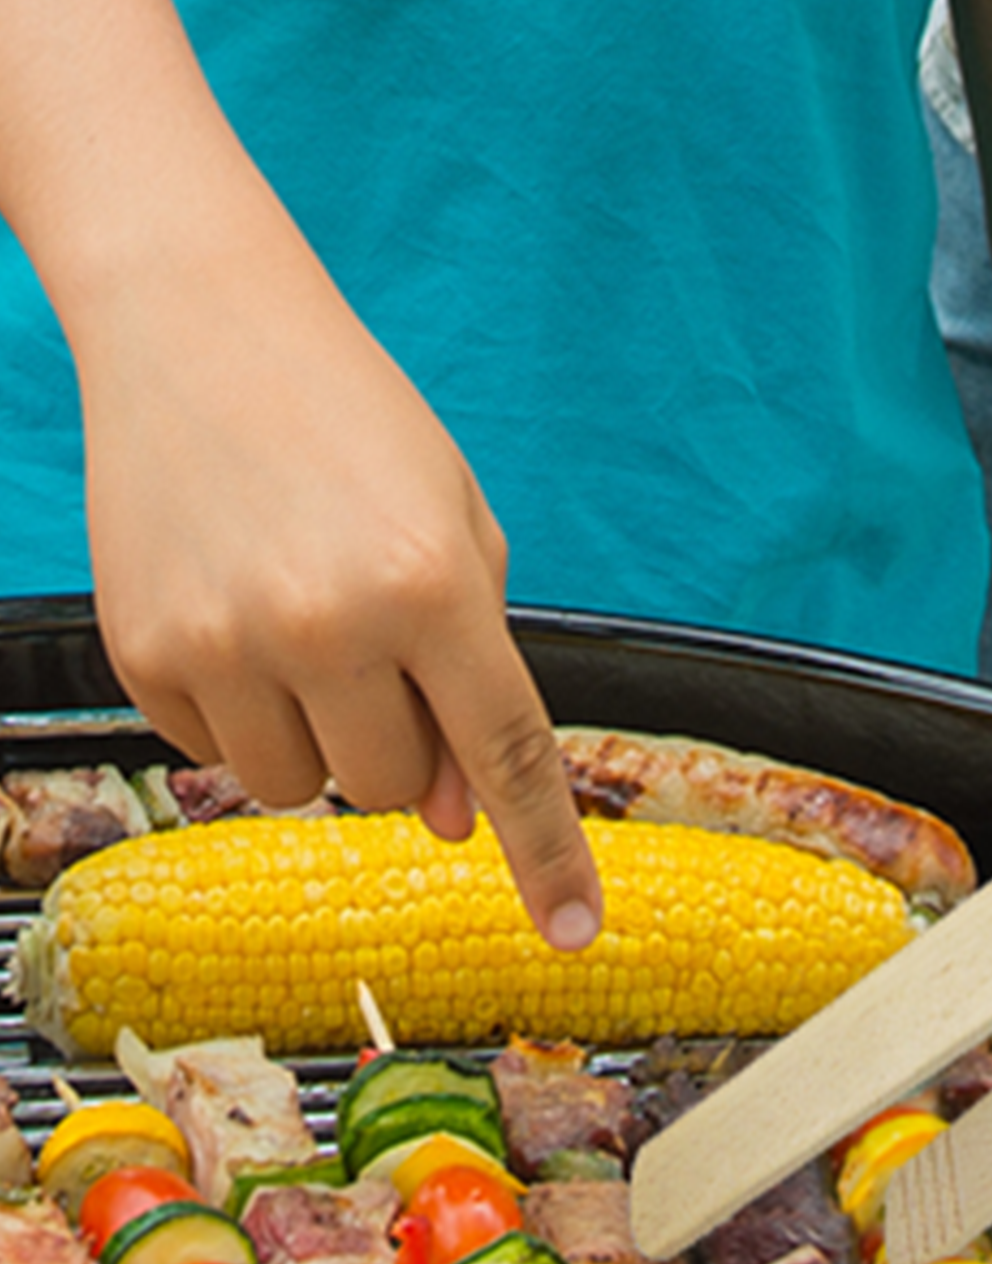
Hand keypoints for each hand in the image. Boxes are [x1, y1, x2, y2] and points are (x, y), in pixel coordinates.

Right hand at [73, 242, 603, 947]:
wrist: (203, 333)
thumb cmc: (356, 426)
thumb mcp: (458, 530)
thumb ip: (476, 674)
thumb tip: (461, 819)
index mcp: (432, 585)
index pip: (508, 755)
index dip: (547, 854)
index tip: (574, 931)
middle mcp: (328, 624)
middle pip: (396, 787)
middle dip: (408, 748)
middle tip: (383, 653)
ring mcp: (225, 643)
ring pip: (305, 788)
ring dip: (323, 740)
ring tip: (308, 628)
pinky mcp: (145, 652)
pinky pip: (217, 755)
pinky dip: (243, 716)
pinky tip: (240, 618)